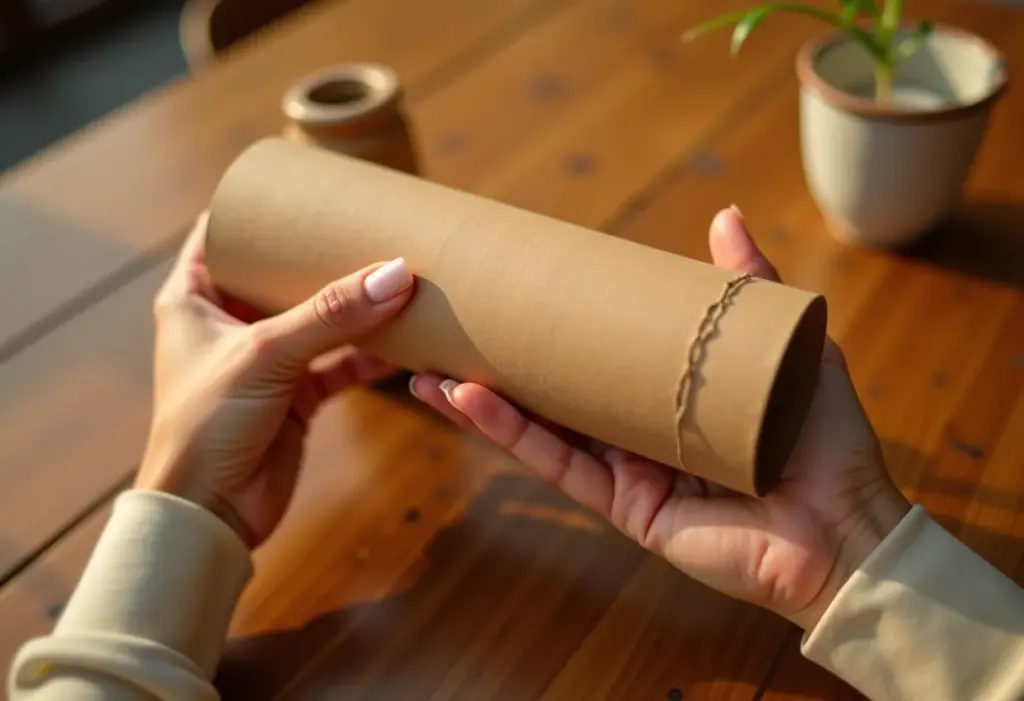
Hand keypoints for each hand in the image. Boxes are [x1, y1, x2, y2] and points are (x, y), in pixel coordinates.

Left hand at [136, 213, 413, 547]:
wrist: (210, 513)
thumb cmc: (206, 425)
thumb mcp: (266, 355)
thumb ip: (331, 315)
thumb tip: (397, 274)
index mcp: (193, 298)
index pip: (221, 233)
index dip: (259, 211)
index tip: (307, 187)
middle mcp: (229, 323)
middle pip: (282, 274)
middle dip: (324, 255)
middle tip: (369, 226)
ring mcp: (266, 360)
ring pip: (319, 319)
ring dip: (357, 307)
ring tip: (402, 280)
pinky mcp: (295, 396)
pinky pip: (340, 363)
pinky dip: (372, 355)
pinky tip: (407, 343)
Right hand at [410, 207, 910, 630]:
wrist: (844, 525)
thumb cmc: (824, 436)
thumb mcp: (777, 344)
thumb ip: (746, 284)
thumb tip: (723, 214)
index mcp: (668, 392)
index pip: (598, 354)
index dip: (553, 327)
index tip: (511, 295)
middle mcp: (638, 429)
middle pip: (555, 392)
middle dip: (499, 363)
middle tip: (449, 327)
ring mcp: (627, 469)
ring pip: (540, 428)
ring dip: (481, 397)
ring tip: (428, 365)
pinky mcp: (624, 505)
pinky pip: (557, 464)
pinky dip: (509, 433)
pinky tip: (466, 400)